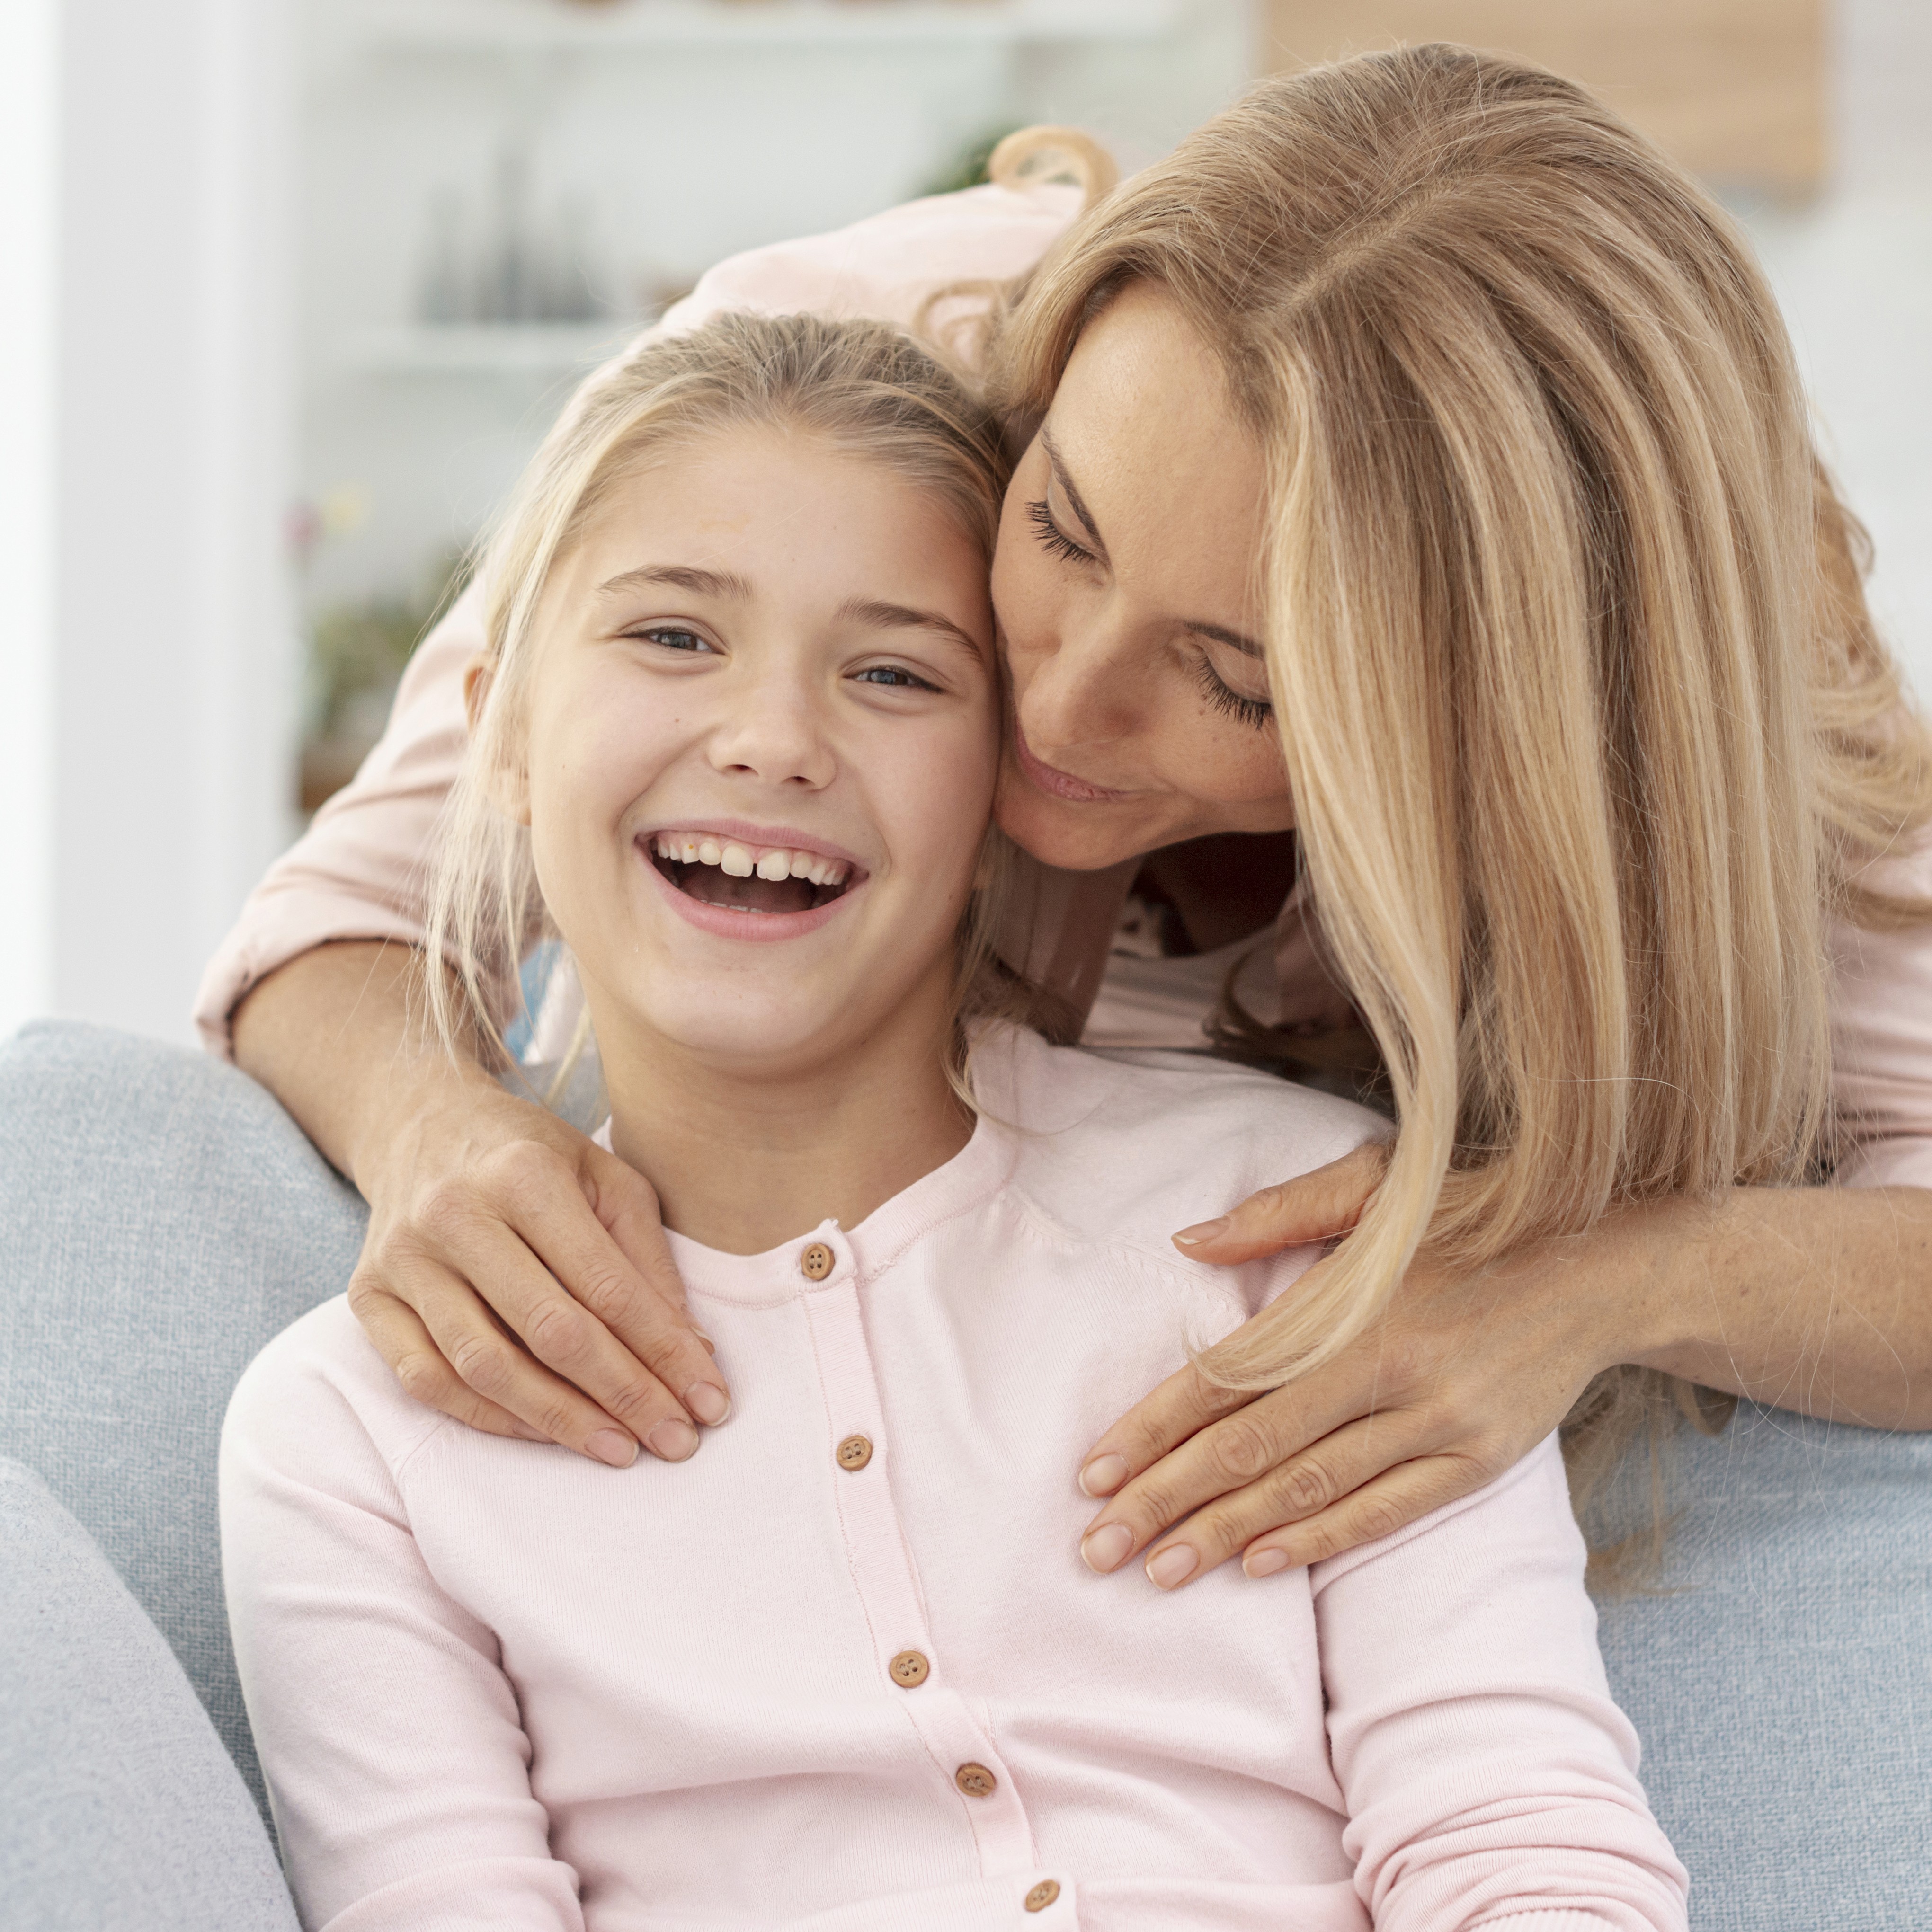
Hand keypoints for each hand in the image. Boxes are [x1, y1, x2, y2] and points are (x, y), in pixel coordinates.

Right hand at [347, 1061, 729, 1467]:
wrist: (422, 1123)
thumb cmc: (530, 1155)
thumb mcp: (606, 1178)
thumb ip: (647, 1261)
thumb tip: (691, 1353)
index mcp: (524, 1174)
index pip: (606, 1286)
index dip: (663, 1351)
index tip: (709, 1399)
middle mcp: (456, 1216)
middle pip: (550, 1332)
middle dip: (623, 1395)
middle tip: (676, 1439)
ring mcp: (406, 1260)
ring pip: (486, 1366)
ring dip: (560, 1420)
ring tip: (620, 1449)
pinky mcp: (370, 1297)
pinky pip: (428, 1380)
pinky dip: (490, 1417)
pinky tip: (545, 1432)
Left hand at [1073, 1144, 1647, 1588]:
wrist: (1603, 1260)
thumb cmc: (1471, 1211)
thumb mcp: (1376, 1183)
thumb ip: (1277, 1213)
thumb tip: (1186, 1242)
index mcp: (1352, 1302)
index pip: (1227, 1380)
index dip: (1153, 1429)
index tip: (1092, 1474)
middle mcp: (1391, 1367)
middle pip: (1254, 1449)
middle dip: (1167, 1502)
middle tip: (1097, 1547)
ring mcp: (1439, 1421)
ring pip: (1310, 1491)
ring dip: (1224, 1535)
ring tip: (1156, 1570)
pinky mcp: (1481, 1458)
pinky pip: (1385, 1512)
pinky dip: (1319, 1541)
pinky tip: (1257, 1564)